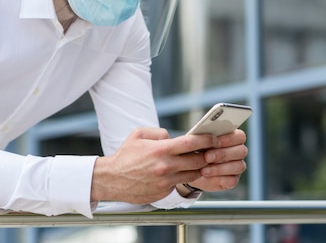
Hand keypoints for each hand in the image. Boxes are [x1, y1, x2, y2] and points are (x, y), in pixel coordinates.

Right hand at [91, 127, 219, 203]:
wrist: (111, 179)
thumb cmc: (125, 155)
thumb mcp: (138, 135)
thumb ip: (159, 133)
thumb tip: (173, 137)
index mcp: (160, 150)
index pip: (191, 143)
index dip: (206, 139)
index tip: (213, 138)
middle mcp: (166, 167)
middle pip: (198, 161)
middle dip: (206, 155)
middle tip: (210, 150)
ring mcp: (166, 181)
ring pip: (193, 175)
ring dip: (198, 168)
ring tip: (198, 162)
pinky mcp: (164, 192)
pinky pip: (180, 184)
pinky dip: (183, 178)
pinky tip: (180, 172)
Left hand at [185, 129, 247, 192]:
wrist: (190, 169)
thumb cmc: (196, 151)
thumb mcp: (197, 142)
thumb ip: (203, 138)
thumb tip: (202, 137)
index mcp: (233, 138)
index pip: (240, 136)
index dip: (229, 138)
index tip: (214, 141)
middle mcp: (238, 152)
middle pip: (241, 151)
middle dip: (223, 154)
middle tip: (207, 157)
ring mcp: (237, 167)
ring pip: (239, 166)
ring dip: (219, 168)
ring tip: (203, 170)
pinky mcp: (233, 180)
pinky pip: (232, 180)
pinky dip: (218, 178)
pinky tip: (207, 176)